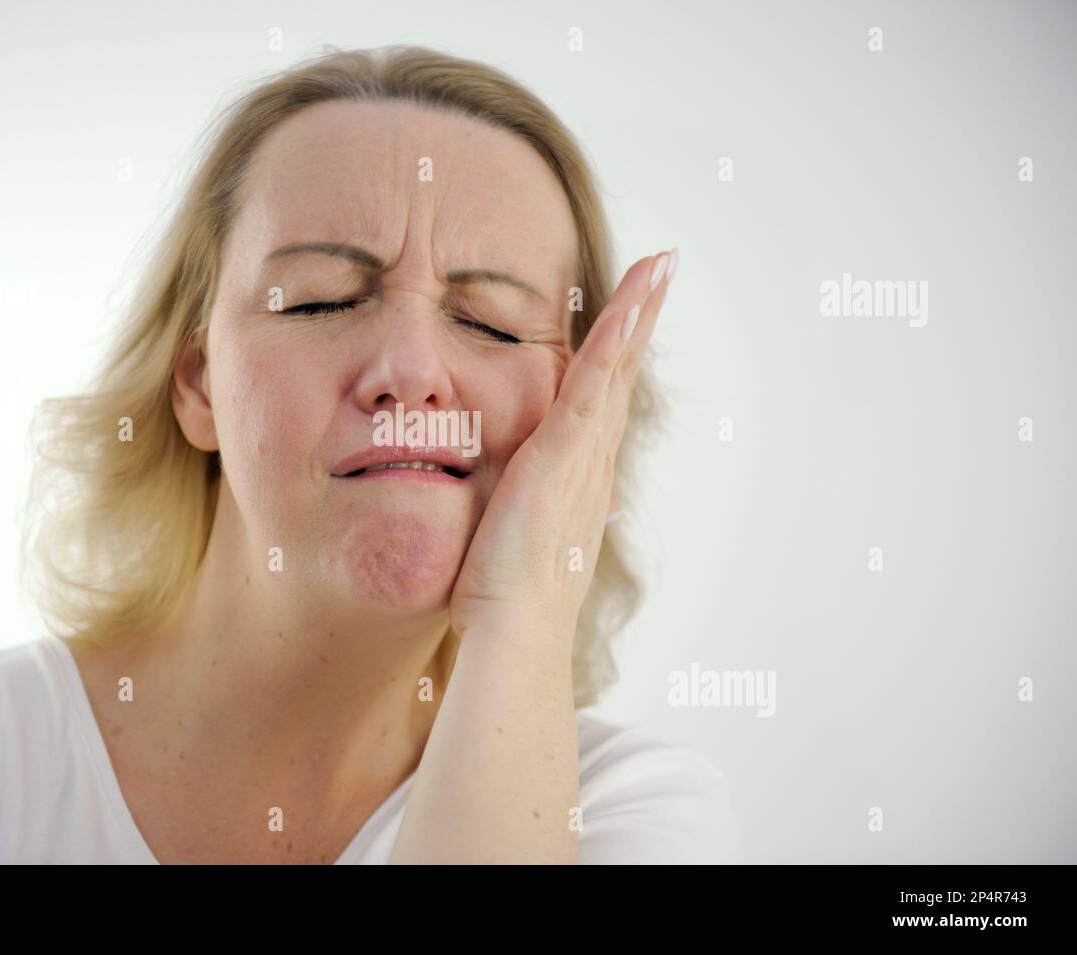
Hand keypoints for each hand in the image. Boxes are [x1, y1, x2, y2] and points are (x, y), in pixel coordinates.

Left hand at [449, 249, 675, 642]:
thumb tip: (562, 511)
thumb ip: (541, 516)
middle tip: (664, 266)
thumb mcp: (526, 546)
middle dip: (643, 318)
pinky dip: (611, 346)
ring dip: (638, 313)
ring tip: (660, 263)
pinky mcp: (557, 459)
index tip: (634, 314)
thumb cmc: (509, 602)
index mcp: (580, 479)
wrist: (514, 636)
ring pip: (616, 371)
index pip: (605, 402)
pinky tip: (627, 306)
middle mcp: (592, 463)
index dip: (622, 355)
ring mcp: (580, 459)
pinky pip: (590, 390)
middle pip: (623, 375)